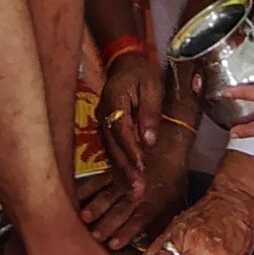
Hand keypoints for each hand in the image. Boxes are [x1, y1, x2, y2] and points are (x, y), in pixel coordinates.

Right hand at [80, 119, 188, 248]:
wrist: (170, 143)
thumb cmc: (174, 176)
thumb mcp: (176, 200)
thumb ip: (164, 221)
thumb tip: (156, 243)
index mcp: (152, 202)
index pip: (138, 221)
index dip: (126, 233)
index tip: (114, 244)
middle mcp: (136, 193)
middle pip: (119, 211)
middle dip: (107, 224)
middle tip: (94, 236)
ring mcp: (123, 181)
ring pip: (107, 196)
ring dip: (95, 208)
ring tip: (83, 218)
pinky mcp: (114, 170)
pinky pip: (98, 181)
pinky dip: (87, 190)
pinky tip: (76, 198)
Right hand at [94, 49, 167, 188]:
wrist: (125, 63)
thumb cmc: (141, 73)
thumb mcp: (152, 88)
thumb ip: (150, 114)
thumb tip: (150, 142)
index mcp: (115, 100)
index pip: (121, 129)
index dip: (131, 149)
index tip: (141, 166)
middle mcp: (103, 114)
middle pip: (112, 145)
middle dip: (125, 168)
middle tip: (136, 189)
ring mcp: (101, 121)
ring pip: (109, 150)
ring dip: (121, 171)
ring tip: (133, 191)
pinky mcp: (105, 127)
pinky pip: (110, 149)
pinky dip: (119, 165)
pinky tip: (126, 180)